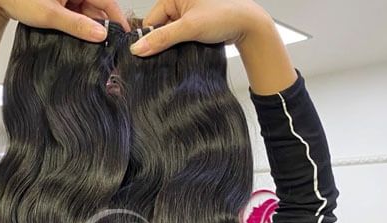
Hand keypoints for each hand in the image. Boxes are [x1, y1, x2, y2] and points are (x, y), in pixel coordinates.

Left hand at [0, 0, 130, 40]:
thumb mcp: (50, 14)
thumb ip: (77, 26)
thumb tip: (100, 36)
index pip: (106, 1)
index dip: (116, 19)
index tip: (125, 35)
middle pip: (98, 9)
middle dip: (101, 28)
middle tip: (108, 49)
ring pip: (88, 15)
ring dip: (88, 30)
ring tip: (91, 47)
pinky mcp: (63, 4)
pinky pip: (77, 17)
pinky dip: (78, 28)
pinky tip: (78, 40)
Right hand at [132, 0, 272, 55]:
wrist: (248, 26)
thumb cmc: (225, 16)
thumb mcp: (189, 27)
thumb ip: (162, 39)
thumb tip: (138, 48)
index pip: (151, 20)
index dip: (149, 38)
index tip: (147, 55)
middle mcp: (179, 2)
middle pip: (160, 29)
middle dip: (163, 43)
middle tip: (170, 53)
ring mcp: (187, 15)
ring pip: (170, 36)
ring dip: (173, 47)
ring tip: (183, 50)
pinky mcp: (193, 26)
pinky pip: (180, 39)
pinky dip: (181, 47)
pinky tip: (186, 51)